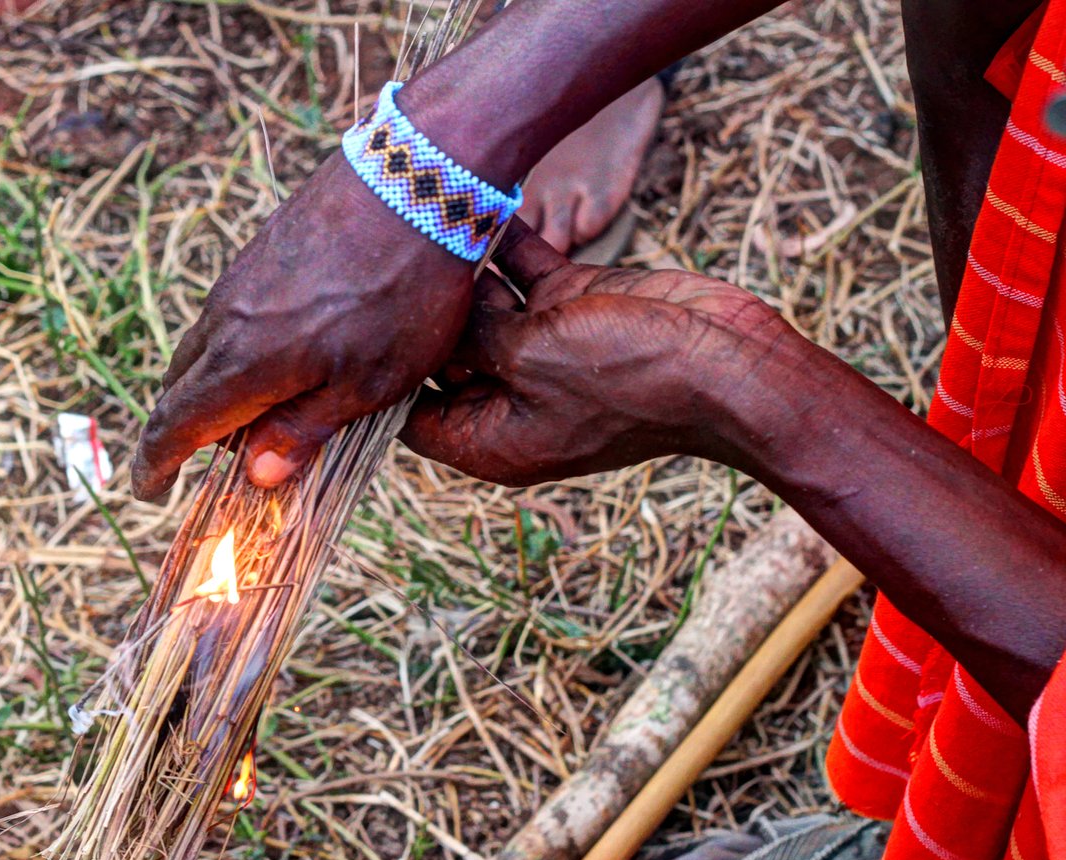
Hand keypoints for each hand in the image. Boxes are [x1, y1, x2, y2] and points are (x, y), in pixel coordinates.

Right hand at [130, 158, 474, 499]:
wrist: (418, 175)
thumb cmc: (404, 291)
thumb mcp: (369, 381)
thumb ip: (305, 428)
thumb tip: (254, 472)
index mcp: (244, 363)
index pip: (177, 424)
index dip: (158, 463)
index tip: (150, 490)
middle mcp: (226, 319)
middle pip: (181, 386)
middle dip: (186, 429)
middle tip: (212, 458)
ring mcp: (241, 279)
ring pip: (205, 346)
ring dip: (213, 385)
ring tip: (255, 409)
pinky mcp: (262, 249)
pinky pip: (229, 312)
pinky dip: (235, 347)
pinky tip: (280, 351)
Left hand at [401, 217, 811, 485]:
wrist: (728, 363)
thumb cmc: (627, 379)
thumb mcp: (526, 358)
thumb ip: (470, 335)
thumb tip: (427, 314)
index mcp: (488, 440)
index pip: (410, 415)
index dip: (380, 378)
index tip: (349, 331)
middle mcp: (509, 398)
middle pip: (441, 356)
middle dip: (415, 313)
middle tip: (369, 262)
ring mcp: (542, 350)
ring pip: (482, 306)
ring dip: (459, 267)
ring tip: (414, 217)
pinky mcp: (573, 306)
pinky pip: (525, 272)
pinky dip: (504, 241)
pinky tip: (474, 200)